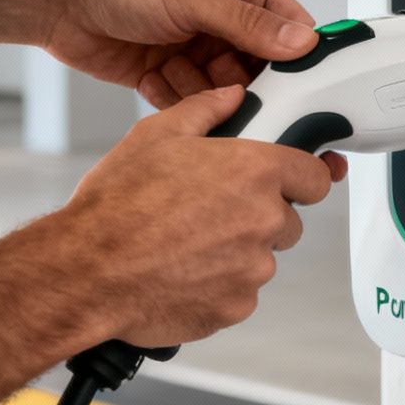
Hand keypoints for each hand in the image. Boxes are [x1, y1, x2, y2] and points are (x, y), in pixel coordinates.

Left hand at [43, 0, 319, 107]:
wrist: (62, 3)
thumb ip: (249, 23)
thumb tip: (301, 41)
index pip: (289, 29)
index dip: (296, 60)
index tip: (299, 88)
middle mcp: (223, 22)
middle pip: (258, 71)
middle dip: (240, 85)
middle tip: (227, 89)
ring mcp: (196, 51)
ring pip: (223, 94)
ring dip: (200, 92)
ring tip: (174, 69)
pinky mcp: (170, 78)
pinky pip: (191, 106)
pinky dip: (175, 101)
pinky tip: (154, 78)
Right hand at [51, 86, 344, 347]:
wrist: (88, 272)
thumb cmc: (118, 206)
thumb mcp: (156, 136)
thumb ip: (205, 110)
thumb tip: (230, 97)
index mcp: (255, 171)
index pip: (315, 176)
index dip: (300, 177)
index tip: (286, 181)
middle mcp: (263, 221)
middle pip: (287, 220)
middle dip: (258, 215)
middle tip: (210, 211)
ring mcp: (253, 269)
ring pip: (260, 258)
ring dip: (235, 252)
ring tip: (185, 243)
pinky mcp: (236, 307)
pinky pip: (239, 292)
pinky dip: (218, 285)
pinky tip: (180, 271)